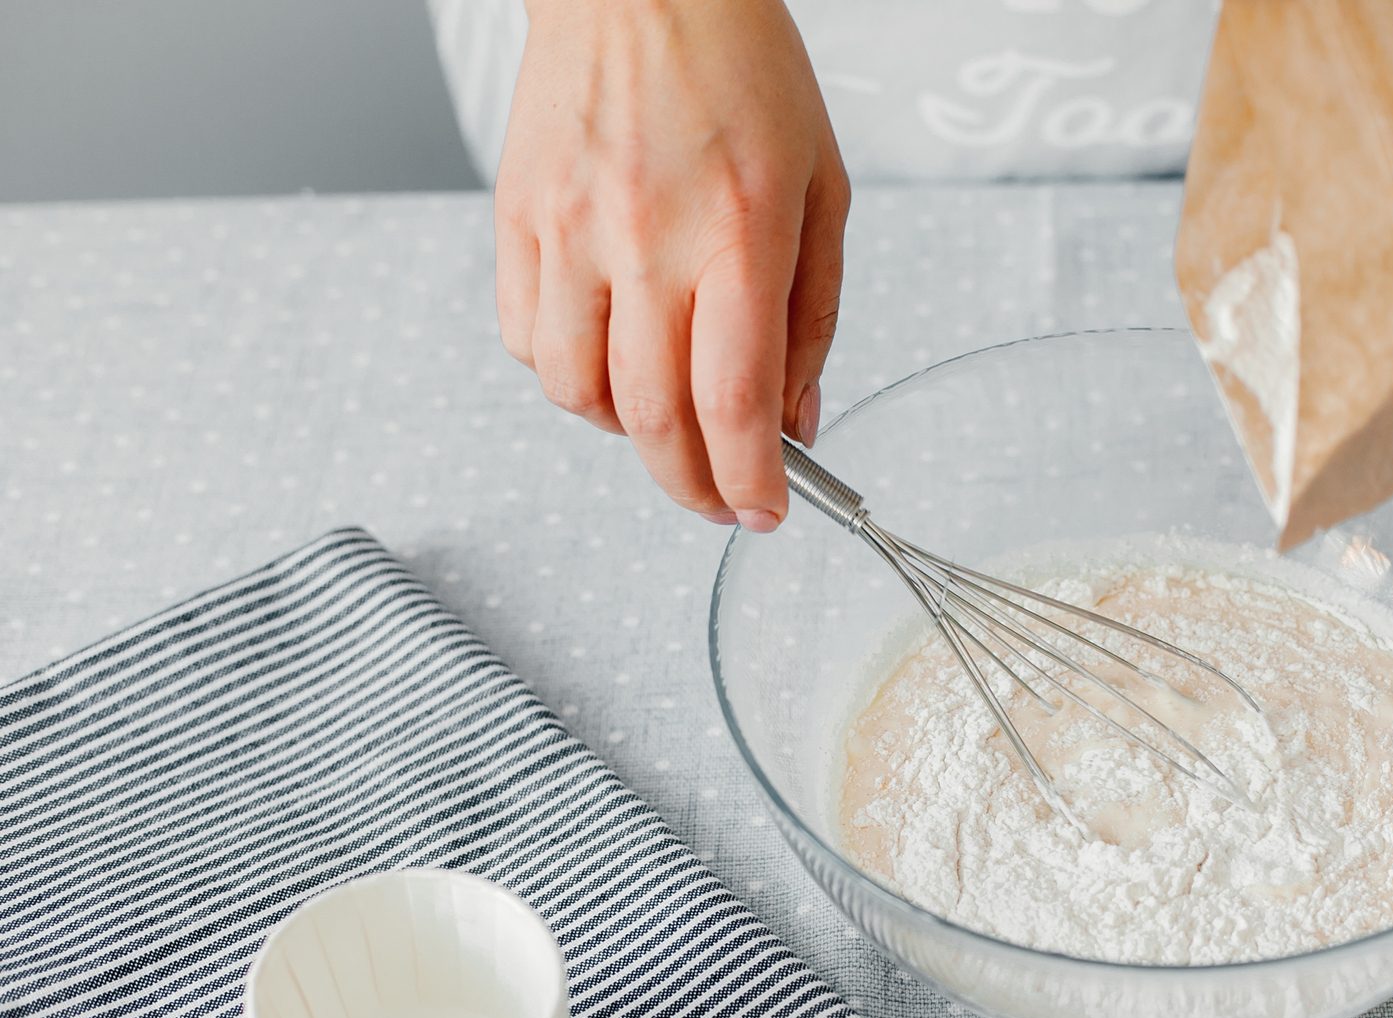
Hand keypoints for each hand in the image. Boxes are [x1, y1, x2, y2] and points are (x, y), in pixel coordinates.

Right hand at [495, 0, 847, 528]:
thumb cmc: (743, 72)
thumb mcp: (821, 190)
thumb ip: (812, 316)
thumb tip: (796, 421)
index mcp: (738, 232)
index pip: (734, 402)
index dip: (750, 480)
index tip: (765, 514)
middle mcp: (645, 239)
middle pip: (652, 420)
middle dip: (692, 486)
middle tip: (720, 502)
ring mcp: (568, 231)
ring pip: (577, 395)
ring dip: (627, 435)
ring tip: (667, 418)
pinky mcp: (516, 218)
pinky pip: (525, 341)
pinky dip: (567, 378)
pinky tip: (609, 356)